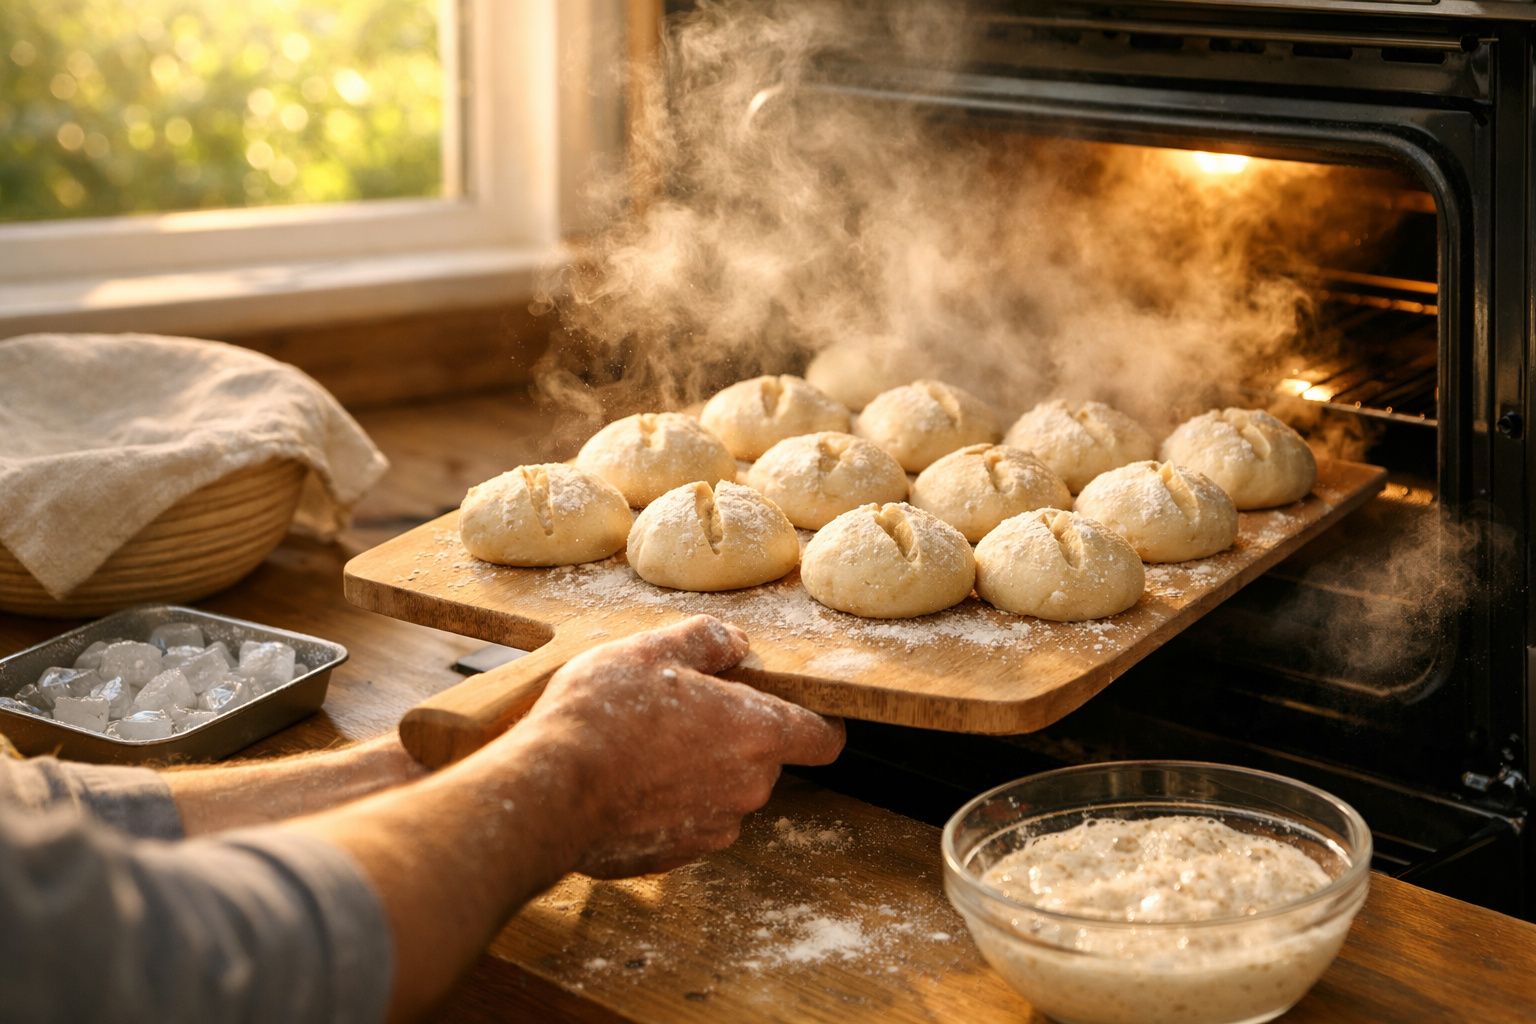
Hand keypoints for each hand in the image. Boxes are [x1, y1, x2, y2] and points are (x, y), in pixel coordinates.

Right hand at [518, 614, 844, 877]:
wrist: (549, 793)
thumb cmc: (602, 715)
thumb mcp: (654, 651)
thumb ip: (708, 641)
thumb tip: (736, 643)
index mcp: (757, 734)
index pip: (825, 738)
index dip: (817, 721)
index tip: (793, 707)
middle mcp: (748, 788)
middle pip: (765, 759)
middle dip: (734, 736)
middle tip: (682, 709)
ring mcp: (714, 828)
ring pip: (725, 790)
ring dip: (699, 770)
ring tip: (644, 744)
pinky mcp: (677, 855)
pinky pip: (689, 820)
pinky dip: (669, 802)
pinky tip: (628, 780)